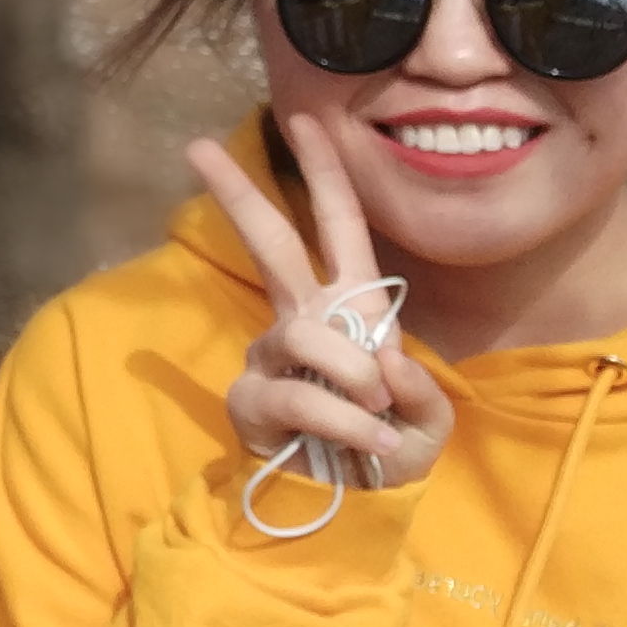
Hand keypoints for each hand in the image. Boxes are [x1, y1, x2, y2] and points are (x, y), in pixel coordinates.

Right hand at [187, 115, 453, 487]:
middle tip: (196, 146)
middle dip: (240, 194)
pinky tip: (366, 440)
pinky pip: (295, 393)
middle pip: (272, 245)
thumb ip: (421, 391)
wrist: (355, 508)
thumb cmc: (390, 450)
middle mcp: (304, 319)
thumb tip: (384, 359)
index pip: (339, 227)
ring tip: (376, 413)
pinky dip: (341, 420)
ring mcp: (272, 356)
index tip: (304, 118)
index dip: (325, 174)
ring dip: (351, 373)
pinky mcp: (250, 399)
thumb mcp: (429, 424)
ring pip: (306, 334)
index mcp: (353, 307)